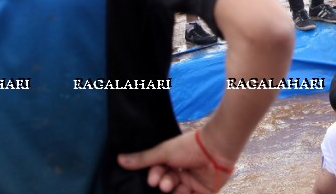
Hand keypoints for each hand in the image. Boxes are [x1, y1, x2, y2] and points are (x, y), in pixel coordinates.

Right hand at [117, 130, 233, 193]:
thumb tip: (119, 159)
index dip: (156, 177)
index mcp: (174, 162)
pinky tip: (182, 193)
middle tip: (165, 184)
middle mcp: (183, 173)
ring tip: (174, 187)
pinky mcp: (204, 193)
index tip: (153, 179)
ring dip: (175, 192)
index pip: (160, 173)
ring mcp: (194, 184)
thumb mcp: (163, 152)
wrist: (216, 149)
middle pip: (168, 185)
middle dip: (165, 185)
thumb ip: (143, 159)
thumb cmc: (189, 147)